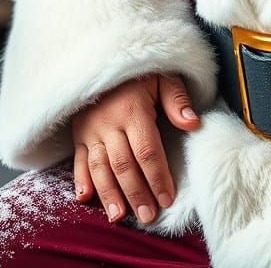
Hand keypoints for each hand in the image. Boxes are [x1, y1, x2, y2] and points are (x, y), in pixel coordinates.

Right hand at [72, 74, 200, 224]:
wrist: (104, 54)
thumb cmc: (141, 70)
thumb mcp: (164, 76)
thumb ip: (177, 100)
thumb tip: (193, 124)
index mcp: (133, 110)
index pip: (147, 152)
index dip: (158, 177)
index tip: (167, 198)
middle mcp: (108, 123)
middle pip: (123, 165)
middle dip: (136, 193)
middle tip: (148, 216)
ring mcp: (90, 129)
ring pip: (99, 168)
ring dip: (109, 194)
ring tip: (119, 216)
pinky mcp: (78, 133)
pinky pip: (77, 159)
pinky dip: (80, 179)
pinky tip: (84, 198)